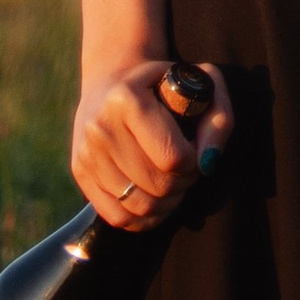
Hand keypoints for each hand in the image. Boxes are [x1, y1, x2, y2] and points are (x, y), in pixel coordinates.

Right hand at [71, 55, 230, 232]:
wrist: (113, 81)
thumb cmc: (164, 85)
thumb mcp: (199, 85)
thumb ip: (218, 119)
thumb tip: (208, 162)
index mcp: (127, 99)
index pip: (173, 157)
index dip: (194, 162)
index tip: (194, 149)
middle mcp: (100, 127)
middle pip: (158, 185)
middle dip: (183, 183)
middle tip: (186, 168)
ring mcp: (87, 154)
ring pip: (140, 206)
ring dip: (167, 203)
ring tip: (172, 182)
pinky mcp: (81, 174)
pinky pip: (118, 217)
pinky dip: (144, 218)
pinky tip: (155, 198)